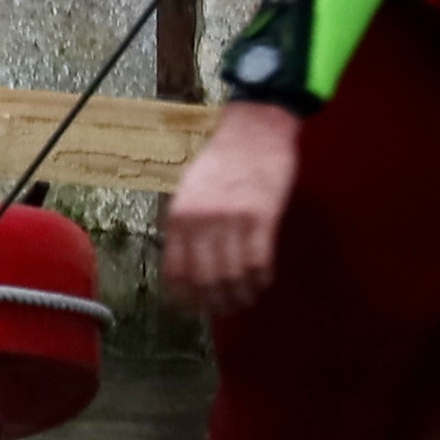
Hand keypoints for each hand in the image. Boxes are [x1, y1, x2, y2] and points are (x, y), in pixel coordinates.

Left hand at [162, 102, 304, 314]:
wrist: (254, 130)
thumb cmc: (222, 161)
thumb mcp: (189, 192)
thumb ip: (185, 226)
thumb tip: (186, 266)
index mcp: (178, 217)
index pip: (176, 273)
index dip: (186, 298)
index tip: (197, 308)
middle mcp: (200, 222)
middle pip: (205, 281)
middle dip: (216, 303)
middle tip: (226, 308)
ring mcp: (231, 220)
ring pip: (232, 277)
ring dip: (240, 295)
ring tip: (246, 298)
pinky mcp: (261, 217)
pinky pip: (258, 262)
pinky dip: (260, 279)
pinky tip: (263, 281)